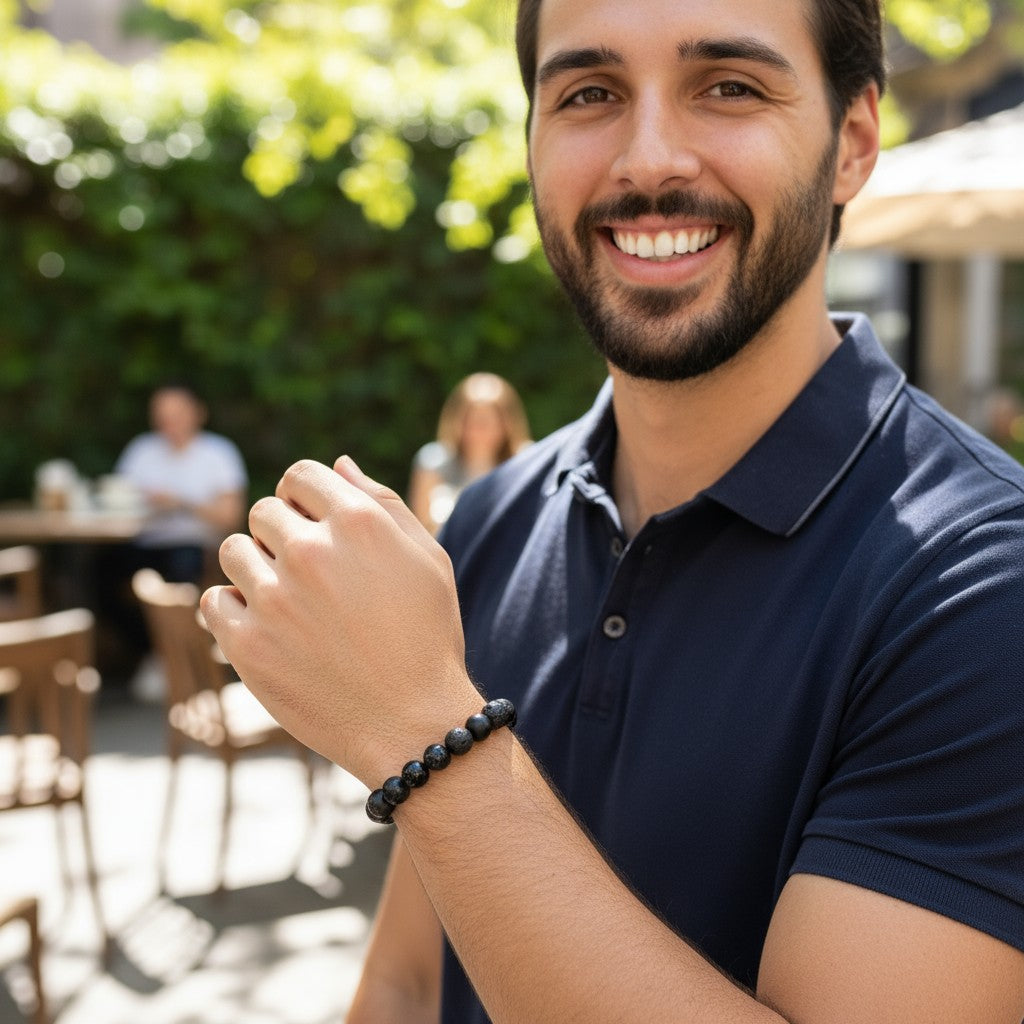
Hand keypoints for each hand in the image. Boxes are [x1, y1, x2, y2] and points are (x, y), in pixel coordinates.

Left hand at [200, 456, 477, 783]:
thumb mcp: (428, 560)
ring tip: (286, 600)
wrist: (413, 724)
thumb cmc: (428, 638)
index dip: (304, 496)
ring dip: (254, 567)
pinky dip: (232, 610)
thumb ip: (384, 503)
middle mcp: (312, 551)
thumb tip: (339, 464)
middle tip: (307, 574)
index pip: (301, 475)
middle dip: (282, 533)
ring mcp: (275, 598)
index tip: (310, 523)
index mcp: (359, 522)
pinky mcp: (248, 644)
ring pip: (233, 550)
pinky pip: (214, 601)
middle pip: (264, 511)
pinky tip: (266, 626)